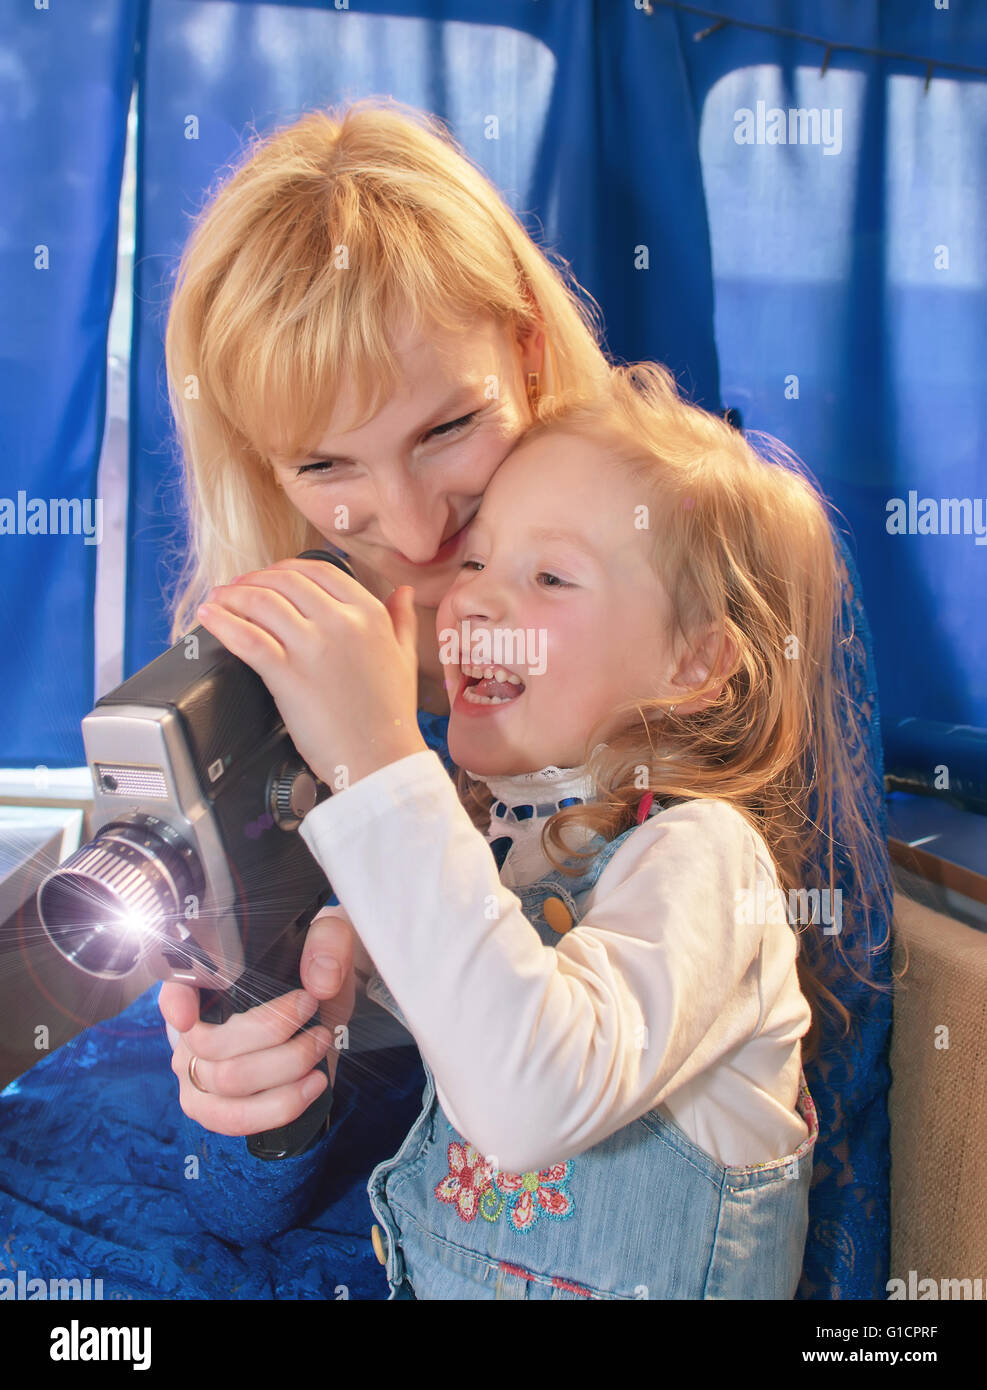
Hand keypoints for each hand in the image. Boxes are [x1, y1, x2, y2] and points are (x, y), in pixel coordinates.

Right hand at [160, 907, 356, 1137]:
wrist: (322, 1024)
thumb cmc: (310, 981)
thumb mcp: (326, 947)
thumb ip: (328, 943)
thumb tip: (320, 980)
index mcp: (205, 984)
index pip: (173, 990)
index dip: (174, 1004)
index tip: (186, 1015)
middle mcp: (191, 1031)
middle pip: (211, 1043)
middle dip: (272, 1031)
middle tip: (312, 1011)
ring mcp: (198, 1074)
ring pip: (228, 1082)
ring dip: (286, 1065)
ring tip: (321, 1046)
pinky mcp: (216, 1111)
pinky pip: (236, 1119)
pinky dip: (280, 1105)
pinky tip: (313, 1084)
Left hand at [195, 559, 426, 785]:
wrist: (380, 760)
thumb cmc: (391, 715)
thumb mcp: (405, 657)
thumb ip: (402, 620)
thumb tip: (403, 592)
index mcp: (369, 614)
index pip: (319, 571)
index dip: (285, 569)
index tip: (269, 576)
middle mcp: (341, 623)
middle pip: (285, 582)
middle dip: (253, 580)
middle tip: (236, 588)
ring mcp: (313, 647)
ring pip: (262, 602)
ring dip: (232, 596)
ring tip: (218, 600)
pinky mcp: (288, 674)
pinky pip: (247, 637)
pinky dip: (222, 622)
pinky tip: (209, 616)